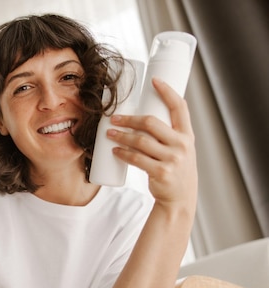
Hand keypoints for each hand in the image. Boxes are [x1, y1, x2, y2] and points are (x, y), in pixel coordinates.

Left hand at [107, 77, 197, 209]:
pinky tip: (115, 150)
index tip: (153, 81)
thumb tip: (142, 116)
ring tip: (109, 133)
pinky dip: (123, 153)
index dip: (167, 91)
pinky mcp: (161, 173)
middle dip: (129, 119)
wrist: (180, 198)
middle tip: (113, 118)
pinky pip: (137, 159)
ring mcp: (172, 159)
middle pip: (151, 123)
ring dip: (121, 136)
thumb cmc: (175, 169)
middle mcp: (182, 145)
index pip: (179, 107)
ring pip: (141, 141)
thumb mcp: (180, 149)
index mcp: (187, 135)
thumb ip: (167, 134)